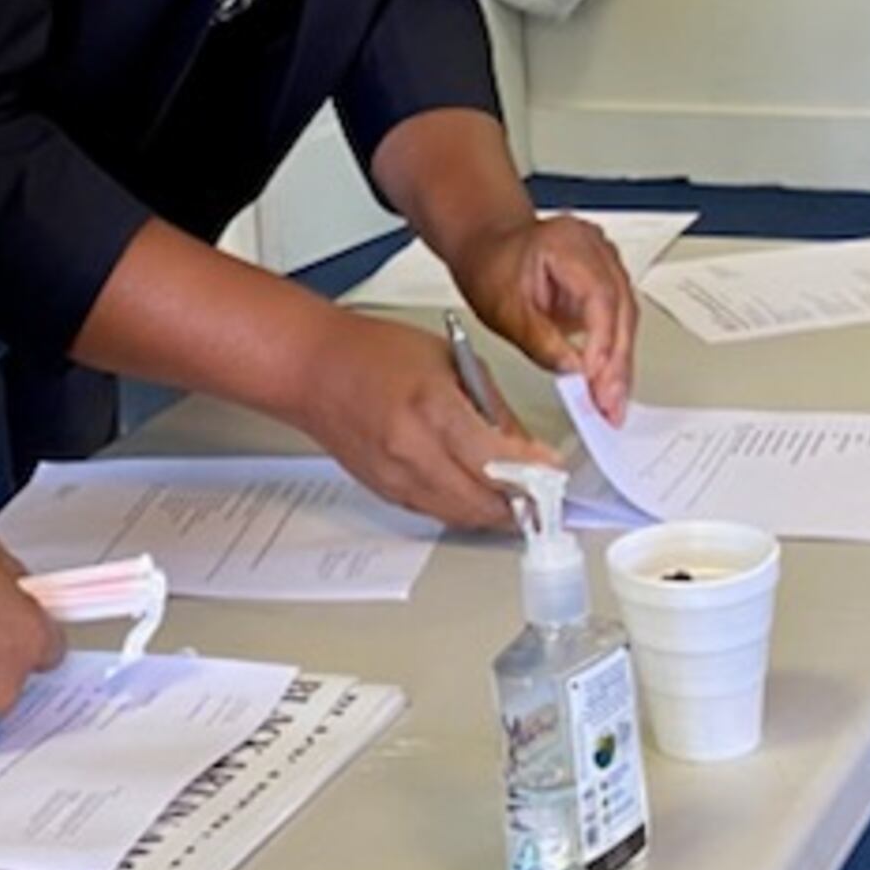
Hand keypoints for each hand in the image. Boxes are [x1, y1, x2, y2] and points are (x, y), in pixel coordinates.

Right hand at [291, 312, 559, 530]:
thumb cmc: (374, 352)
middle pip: (483, 501)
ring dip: (496, 514)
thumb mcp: (450, 360)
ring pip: (462, 516)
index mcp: (432, 409)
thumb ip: (491, 407)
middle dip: (522, 504)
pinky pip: (437, 513)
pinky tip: (481, 498)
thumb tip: (526, 447)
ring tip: (521, 502)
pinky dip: (465, 510)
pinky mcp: (386, 491)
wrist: (313, 369)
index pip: (497, 461)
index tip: (555, 474)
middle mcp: (412, 450)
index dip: (534, 475)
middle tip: (547, 496)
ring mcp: (396, 477)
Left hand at [450, 212, 638, 424]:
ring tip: (612, 403)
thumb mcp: (504, 309)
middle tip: (610, 404)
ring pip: (627, 317)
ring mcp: (606, 262)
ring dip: (621, 363)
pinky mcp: (607, 282)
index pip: (600, 294)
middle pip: (621, 308)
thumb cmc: (491, 266)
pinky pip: (620, 319)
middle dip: (617, 362)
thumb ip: (540, 341)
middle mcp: (595, 248)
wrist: (488, 247)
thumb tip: (573, 371)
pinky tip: (611, 383)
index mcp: (568, 242)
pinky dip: (616, 354)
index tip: (595, 376)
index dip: (602, 339)